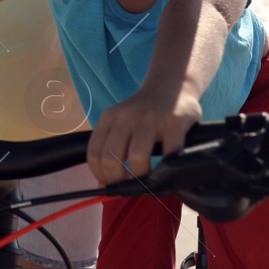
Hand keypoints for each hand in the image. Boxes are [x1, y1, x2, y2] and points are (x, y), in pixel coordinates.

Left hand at [87, 85, 203, 183]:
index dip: (101, 176)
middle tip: (131, 185)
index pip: (94, 154)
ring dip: (142, 177)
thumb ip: (111, 147)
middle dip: (120, 181)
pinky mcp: (175, 121)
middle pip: (112, 159)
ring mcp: (151, 118)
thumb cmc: (145, 112)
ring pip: (138, 158)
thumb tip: (103, 185)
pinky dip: (167, 168)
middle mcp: (126, 116)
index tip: (111, 184)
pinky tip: (167, 170)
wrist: (172, 83)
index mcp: (109, 118)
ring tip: (148, 179)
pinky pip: (169, 153)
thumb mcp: (121, 121)